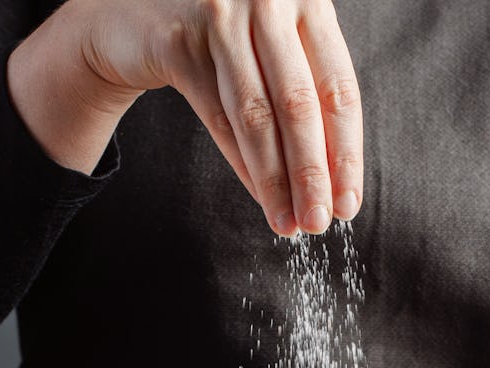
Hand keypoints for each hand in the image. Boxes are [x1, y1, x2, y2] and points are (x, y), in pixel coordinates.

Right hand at [7, 0, 362, 235]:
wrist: (142, 12)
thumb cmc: (228, 41)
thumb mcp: (280, 52)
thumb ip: (309, 98)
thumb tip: (336, 186)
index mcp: (308, 0)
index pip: (338, 90)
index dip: (345, 154)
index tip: (347, 203)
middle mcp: (269, 1)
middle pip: (300, 105)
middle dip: (312, 175)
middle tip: (318, 223)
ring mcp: (221, 16)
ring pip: (256, 115)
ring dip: (275, 180)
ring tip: (288, 222)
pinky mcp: (180, 40)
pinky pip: (218, 116)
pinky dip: (243, 164)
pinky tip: (261, 198)